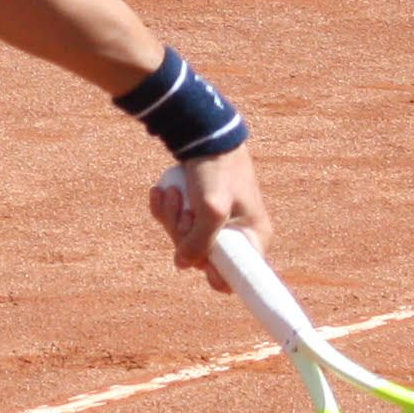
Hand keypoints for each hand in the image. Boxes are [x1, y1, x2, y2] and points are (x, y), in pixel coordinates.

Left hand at [149, 148, 266, 276]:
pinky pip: (177, 224)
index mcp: (253, 237)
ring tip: (171, 193)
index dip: (214, 272)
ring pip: (186, 240)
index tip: (201, 256)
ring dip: (172, 218)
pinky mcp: (199, 213)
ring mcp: (217, 224)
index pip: (237, 277)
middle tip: (184, 209)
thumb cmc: (216, 169)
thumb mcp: (211, 207)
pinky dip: (166, 210)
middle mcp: (237, 235)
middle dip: (184, 234)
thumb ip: (199, 241)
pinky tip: (160, 192)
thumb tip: (183, 263)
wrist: (204, 135)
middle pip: (202, 258)